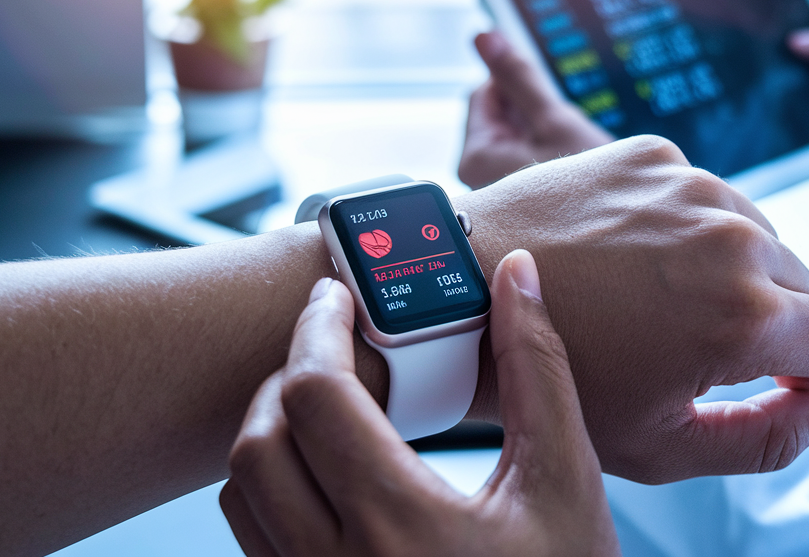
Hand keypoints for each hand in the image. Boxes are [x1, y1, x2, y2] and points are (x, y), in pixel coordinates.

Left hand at [222, 252, 620, 556]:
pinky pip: (256, 543)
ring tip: (331, 410)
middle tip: (335, 350)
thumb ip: (538, 369)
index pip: (314, 397)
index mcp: (401, 525)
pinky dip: (274, 490)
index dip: (318, 329)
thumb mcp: (564, 480)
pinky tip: (332, 475)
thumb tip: (518, 278)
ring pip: (244, 496)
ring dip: (273, 434)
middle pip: (258, 442)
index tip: (337, 300)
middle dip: (289, 377)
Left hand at [457, 135, 808, 483]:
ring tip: (654, 298)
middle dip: (769, 319)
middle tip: (693, 343)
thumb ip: (774, 436)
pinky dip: (684, 224)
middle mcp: (732, 235)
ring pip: (756, 233)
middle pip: (803, 284)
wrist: (462, 297)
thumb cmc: (553, 379)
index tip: (766, 379)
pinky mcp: (649, 152)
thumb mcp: (665, 443)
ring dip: (729, 267)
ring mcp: (689, 183)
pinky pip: (703, 194)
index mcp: (745, 315)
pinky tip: (629, 254)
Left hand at [459, 31, 613, 188]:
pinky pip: (522, 159)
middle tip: (563, 134)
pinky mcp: (513, 199)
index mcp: (475, 156)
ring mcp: (493, 190)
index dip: (519, 89)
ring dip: (540, 133)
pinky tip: (568, 168)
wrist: (620, 236)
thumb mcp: (554, 120)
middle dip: (530, 114)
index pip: (484, 93)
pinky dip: (544, 154)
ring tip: (569, 155)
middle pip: (498, 116)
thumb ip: (517, 76)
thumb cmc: (588, 191)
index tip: (549, 103)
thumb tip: (485, 36)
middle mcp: (475, 177)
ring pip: (514, 136)